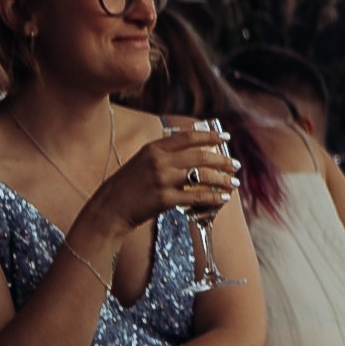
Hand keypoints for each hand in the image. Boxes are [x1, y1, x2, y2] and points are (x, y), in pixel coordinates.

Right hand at [89, 125, 238, 235]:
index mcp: (154, 148)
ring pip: (202, 176)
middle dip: (222, 160)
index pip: (188, 137)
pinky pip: (196, 197)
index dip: (210, 136)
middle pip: (200, 156)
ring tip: (234, 183)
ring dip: (222, 180)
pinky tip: (223, 198)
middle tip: (236, 165)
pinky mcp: (164, 199)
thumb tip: (191, 151)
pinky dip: (213, 198)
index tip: (226, 136)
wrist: (109, 209)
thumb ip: (163, 154)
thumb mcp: (142, 161)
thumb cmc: (128, 186)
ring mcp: (161, 180)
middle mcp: (159, 161)